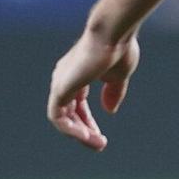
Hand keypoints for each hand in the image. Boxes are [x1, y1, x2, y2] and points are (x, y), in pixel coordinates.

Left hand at [47, 25, 139, 150]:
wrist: (113, 34)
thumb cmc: (119, 48)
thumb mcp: (119, 76)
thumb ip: (113, 92)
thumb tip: (109, 110)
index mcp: (78, 74)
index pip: (77, 104)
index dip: (88, 122)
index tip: (102, 136)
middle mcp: (65, 79)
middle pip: (69, 113)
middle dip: (84, 131)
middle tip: (100, 144)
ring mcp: (61, 84)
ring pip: (62, 118)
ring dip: (79, 135)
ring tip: (97, 144)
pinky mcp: (60, 89)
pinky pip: (58, 118)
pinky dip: (72, 130)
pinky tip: (87, 137)